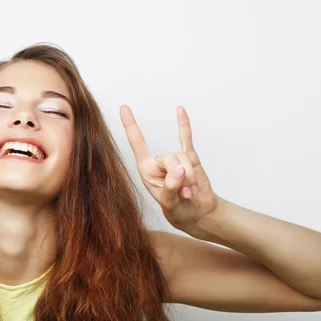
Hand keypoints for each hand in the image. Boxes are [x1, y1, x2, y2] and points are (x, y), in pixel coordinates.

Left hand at [120, 104, 218, 229]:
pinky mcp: (189, 158)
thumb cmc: (178, 211)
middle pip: (170, 158)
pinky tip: (180, 110)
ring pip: (184, 157)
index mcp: (146, 170)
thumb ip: (171, 187)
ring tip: (190, 192)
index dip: (131, 126)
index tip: (123, 107)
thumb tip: (179, 169)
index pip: (137, 144)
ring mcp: (174, 159)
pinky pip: (186, 139)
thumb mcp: (170, 204)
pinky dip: (184, 125)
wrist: (197, 213)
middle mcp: (158, 162)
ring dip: (190, 177)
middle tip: (185, 193)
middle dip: (181, 176)